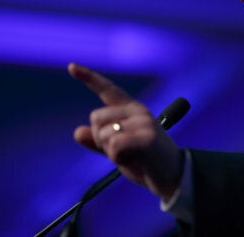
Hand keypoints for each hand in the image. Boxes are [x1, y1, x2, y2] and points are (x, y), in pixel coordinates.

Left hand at [68, 62, 183, 198]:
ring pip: (104, 133)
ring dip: (110, 151)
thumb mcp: (119, 150)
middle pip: (96, 118)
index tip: (71, 66)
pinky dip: (117, 158)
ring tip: (131, 155)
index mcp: (132, 110)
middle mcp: (138, 111)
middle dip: (100, 139)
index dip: (89, 77)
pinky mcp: (147, 138)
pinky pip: (114, 145)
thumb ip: (99, 141)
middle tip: (121, 151)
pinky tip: (134, 160)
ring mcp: (143, 123)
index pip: (108, 90)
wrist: (173, 176)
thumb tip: (77, 133)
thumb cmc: (146, 161)